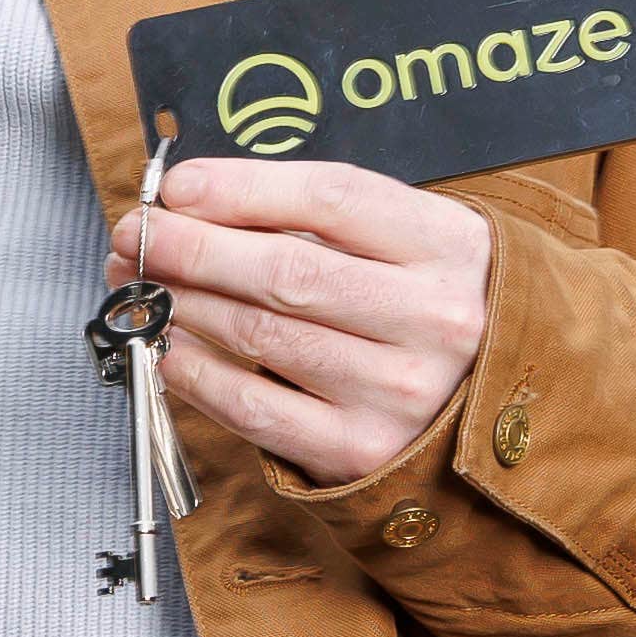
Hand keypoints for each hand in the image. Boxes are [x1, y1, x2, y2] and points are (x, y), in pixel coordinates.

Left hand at [110, 155, 496, 491]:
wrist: (500, 399)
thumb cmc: (429, 303)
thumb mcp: (407, 239)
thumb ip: (316, 218)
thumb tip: (196, 203)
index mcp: (447, 245)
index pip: (330, 200)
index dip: (241, 189)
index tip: (179, 187)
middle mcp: (433, 318)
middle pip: (285, 271)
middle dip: (191, 248)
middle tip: (135, 234)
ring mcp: (400, 390)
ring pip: (260, 336)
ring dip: (181, 304)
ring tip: (140, 283)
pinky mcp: (362, 449)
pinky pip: (254, 407)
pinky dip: (195, 372)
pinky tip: (166, 346)